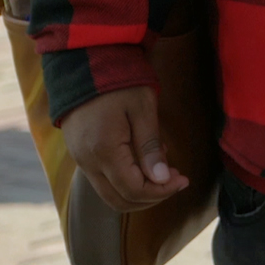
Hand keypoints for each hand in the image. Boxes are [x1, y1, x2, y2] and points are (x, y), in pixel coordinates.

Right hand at [61, 85, 188, 211]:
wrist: (85, 64)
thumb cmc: (119, 82)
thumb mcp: (142, 109)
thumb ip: (150, 147)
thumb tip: (162, 180)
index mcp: (103, 151)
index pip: (134, 189)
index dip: (162, 191)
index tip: (184, 179)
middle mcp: (87, 162)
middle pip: (120, 200)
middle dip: (152, 196)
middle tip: (176, 179)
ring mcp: (80, 160)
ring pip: (109, 194)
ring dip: (138, 191)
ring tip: (163, 171)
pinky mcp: (80, 155)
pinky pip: (102, 180)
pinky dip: (125, 181)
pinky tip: (144, 161)